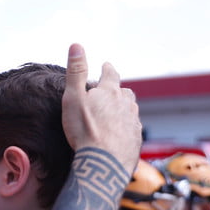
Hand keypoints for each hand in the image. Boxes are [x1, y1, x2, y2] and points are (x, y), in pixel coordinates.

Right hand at [61, 43, 140, 172]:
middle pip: (125, 92)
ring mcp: (133, 123)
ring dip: (124, 108)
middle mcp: (126, 105)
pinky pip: (133, 129)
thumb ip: (75, 72)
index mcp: (110, 92)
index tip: (106, 65)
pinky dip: (126, 127)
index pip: (111, 74)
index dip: (107, 69)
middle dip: (118, 90)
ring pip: (131, 110)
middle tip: (111, 91)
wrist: (103, 164)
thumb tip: (76, 44)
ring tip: (117, 112)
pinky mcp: (136, 141)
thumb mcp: (73, 98)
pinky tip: (120, 134)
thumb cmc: (84, 131)